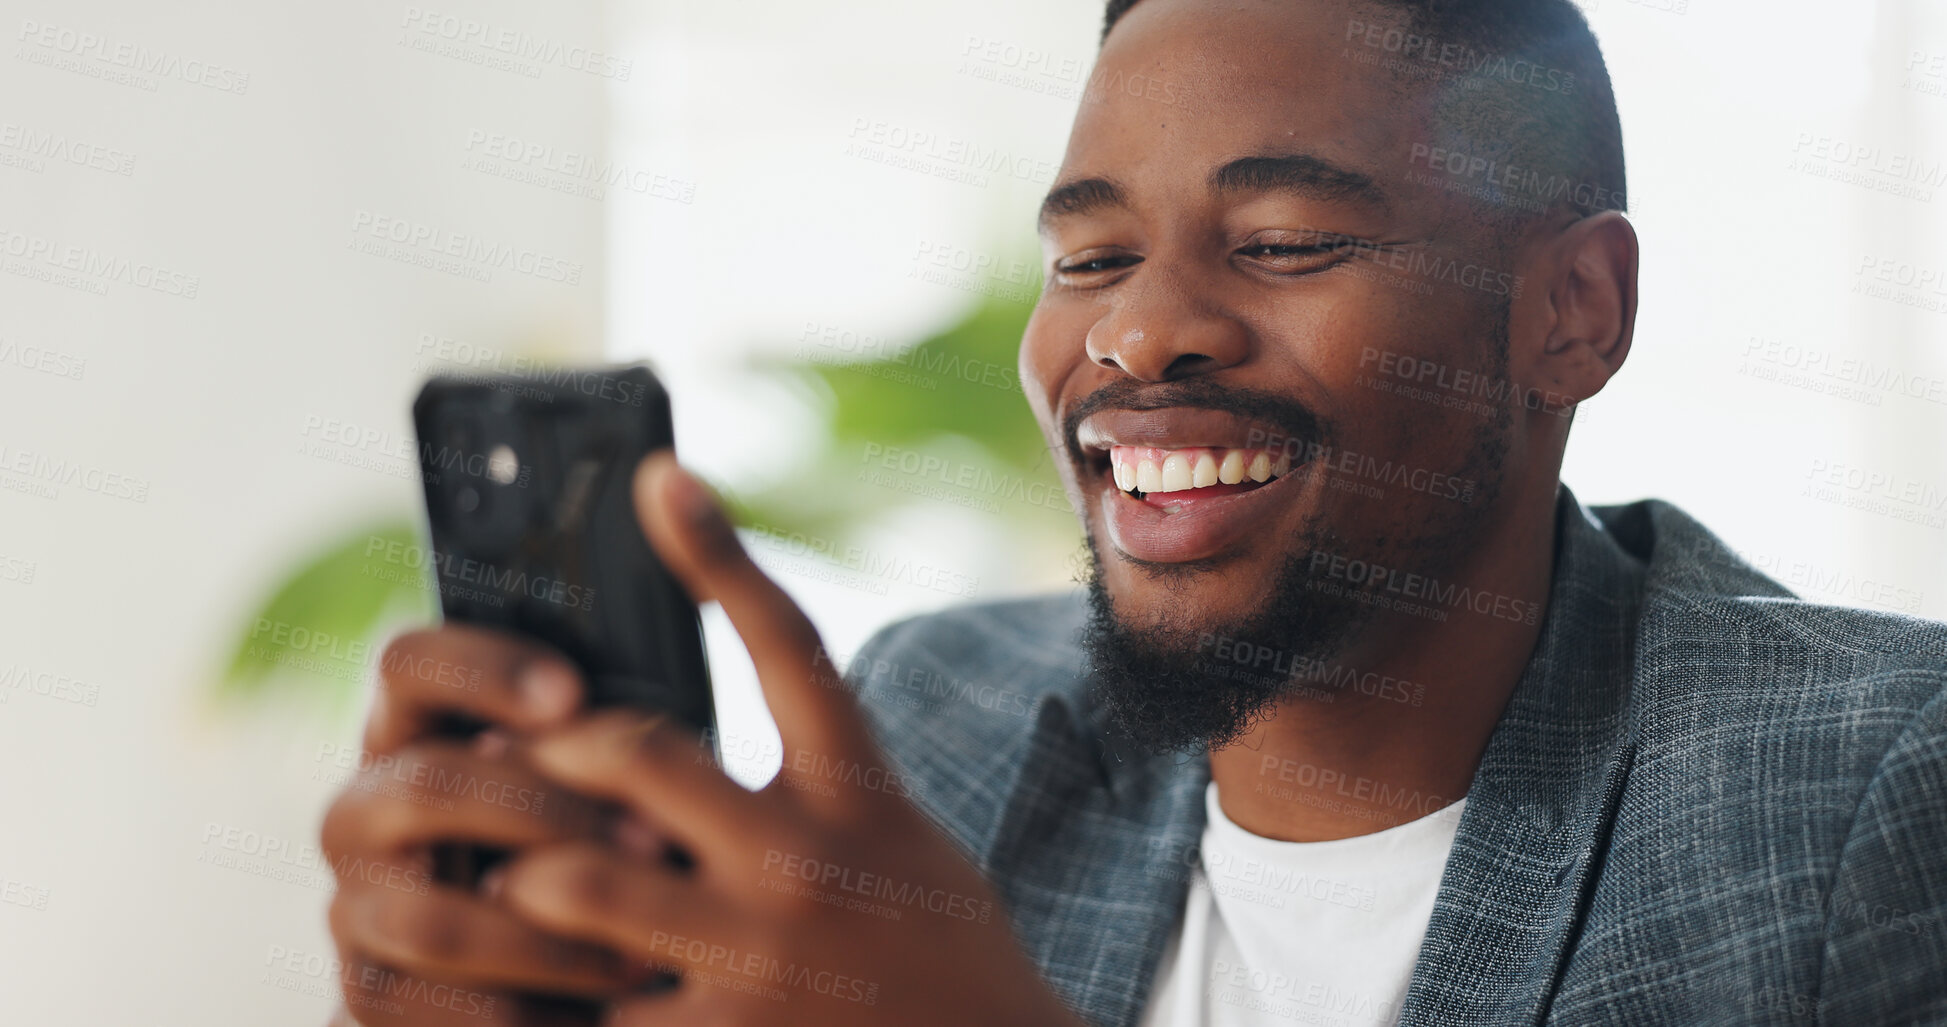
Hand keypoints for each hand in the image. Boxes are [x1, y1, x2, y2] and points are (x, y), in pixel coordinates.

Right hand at [321, 606, 634, 1021]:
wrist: (537, 972)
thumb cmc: (584, 844)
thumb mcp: (585, 780)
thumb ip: (593, 742)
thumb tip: (655, 727)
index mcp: (409, 731)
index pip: (409, 663)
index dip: (484, 669)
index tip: (574, 693)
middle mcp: (362, 810)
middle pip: (427, 785)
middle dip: (546, 812)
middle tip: (653, 841)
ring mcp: (352, 906)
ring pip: (433, 917)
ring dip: (547, 937)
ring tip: (643, 952)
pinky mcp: (366, 992)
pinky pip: (435, 1008)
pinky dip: (524, 1011)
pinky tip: (598, 1009)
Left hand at [487, 454, 1085, 1025]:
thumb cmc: (936, 944)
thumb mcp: (898, 833)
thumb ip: (815, 778)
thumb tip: (708, 719)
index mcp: (859, 793)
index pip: (786, 643)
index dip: (717, 550)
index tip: (657, 477)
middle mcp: (804, 860)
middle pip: (639, 753)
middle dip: (554, 742)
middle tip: (509, 740)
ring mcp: (755, 958)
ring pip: (578, 880)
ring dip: (524, 868)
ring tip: (507, 866)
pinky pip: (589, 1009)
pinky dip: (549, 994)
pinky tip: (527, 986)